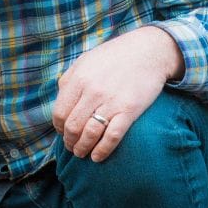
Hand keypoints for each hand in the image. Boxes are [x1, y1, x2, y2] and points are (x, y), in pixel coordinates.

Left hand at [53, 26, 182, 161]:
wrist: (149, 51)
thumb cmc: (115, 56)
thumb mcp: (86, 61)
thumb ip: (70, 79)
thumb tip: (60, 99)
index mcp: (79, 79)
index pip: (59, 113)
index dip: (58, 128)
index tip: (63, 132)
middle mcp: (92, 91)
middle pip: (72, 127)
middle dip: (69, 141)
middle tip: (71, 146)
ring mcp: (111, 101)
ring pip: (89, 134)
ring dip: (82, 148)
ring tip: (82, 153)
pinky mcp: (129, 110)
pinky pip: (111, 136)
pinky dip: (102, 150)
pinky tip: (97, 157)